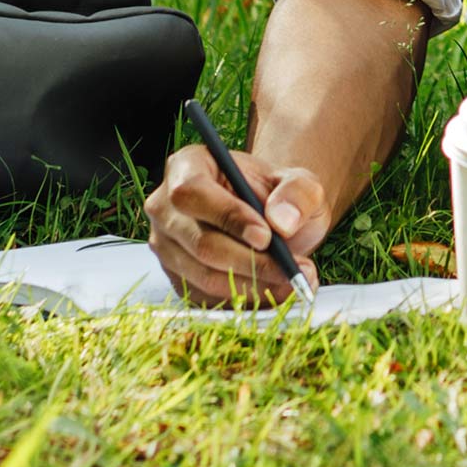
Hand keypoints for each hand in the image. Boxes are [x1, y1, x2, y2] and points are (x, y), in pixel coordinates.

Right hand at [144, 141, 327, 304]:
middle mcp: (166, 207)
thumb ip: (298, 193)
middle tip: (292, 268)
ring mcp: (166, 246)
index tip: (266, 236)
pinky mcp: (176, 279)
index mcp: (187, 167)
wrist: (272, 222)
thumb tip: (281, 221)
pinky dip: (245, 299)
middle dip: (250, 261)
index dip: (227, 216)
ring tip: (293, 280)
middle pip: (199, 242)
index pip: (193, 192)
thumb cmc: (278, 197)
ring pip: (205, 276)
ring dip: (253, 284)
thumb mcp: (300, 184)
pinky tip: (275, 290)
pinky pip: (208, 298)